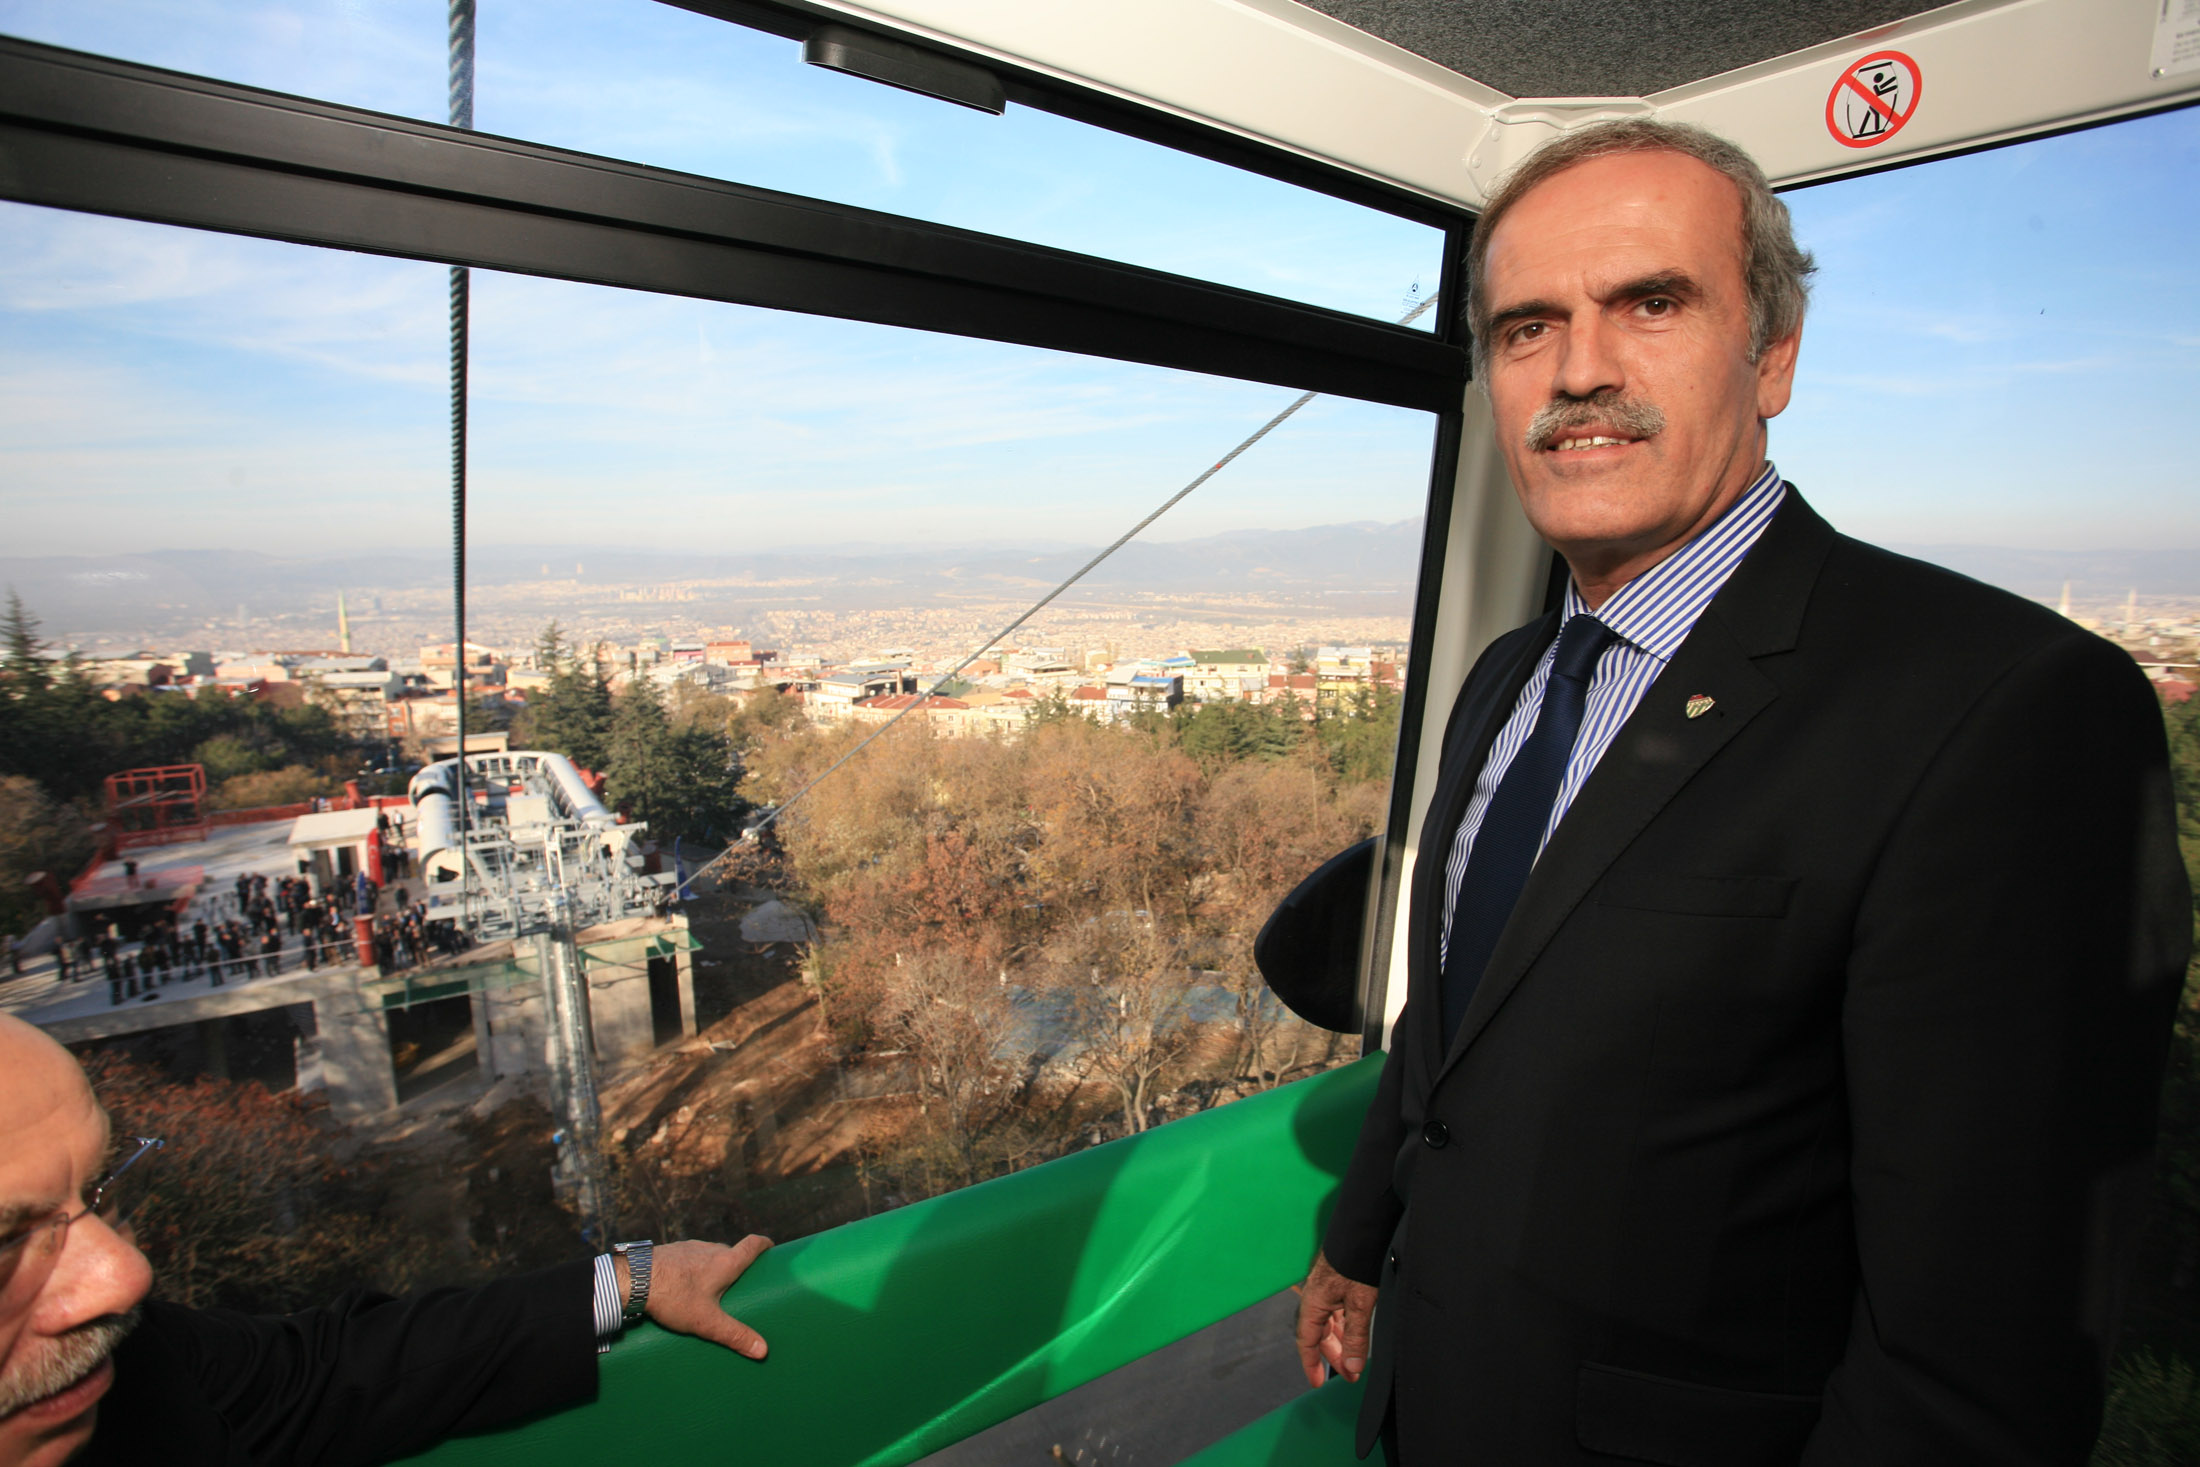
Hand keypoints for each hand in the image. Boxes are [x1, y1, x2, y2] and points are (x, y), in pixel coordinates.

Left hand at [619, 1235, 773, 1358]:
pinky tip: (684, 1285)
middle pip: (731, 1252)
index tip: (771, 1248)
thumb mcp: (706, 1321)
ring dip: (714, 1266)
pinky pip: (690, 1258)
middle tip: (740, 1283)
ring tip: (711, 1287)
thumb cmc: (673, 1297)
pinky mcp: (671, 1251)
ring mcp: (689, 1248)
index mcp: (725, 1261)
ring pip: (709, 1254)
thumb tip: (763, 1350)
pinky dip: (694, 1268)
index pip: (752, 1244)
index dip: (764, 1244)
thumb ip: (735, 1335)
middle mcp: (710, 1249)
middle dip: (738, 1265)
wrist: (633, 1278)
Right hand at [1293, 1249, 1376, 1387]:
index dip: (1311, 1364)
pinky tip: (1354, 1333)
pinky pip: (1336, 1312)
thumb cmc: (1356, 1261)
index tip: (1317, 1383)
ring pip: (1329, 1324)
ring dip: (1340, 1343)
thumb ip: (1356, 1336)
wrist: (1362, 1230)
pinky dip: (1344, 1327)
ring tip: (1355, 1359)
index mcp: (1314, 1303)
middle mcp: (1316, 1298)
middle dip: (1333, 1357)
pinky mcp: (1337, 1284)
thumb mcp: (1360, 1302)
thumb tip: (1353, 1366)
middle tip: (1350, 1375)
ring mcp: (1326, 1290)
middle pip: (1318, 1334)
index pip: (1307, 1341)